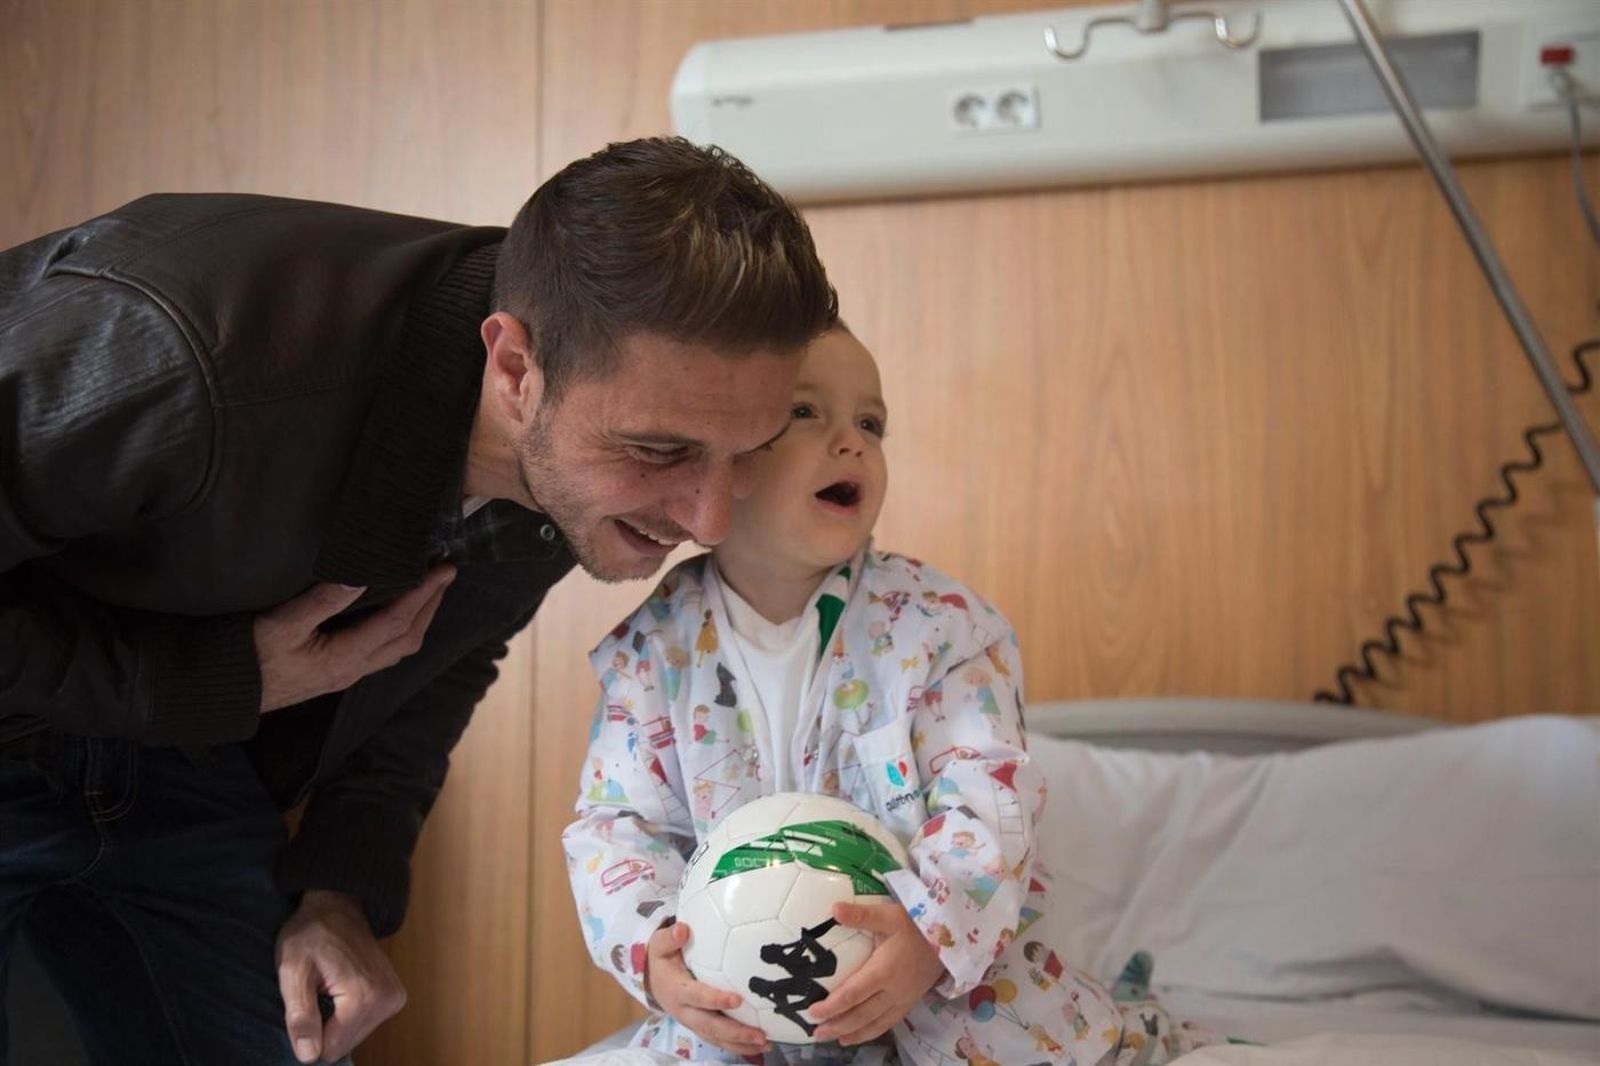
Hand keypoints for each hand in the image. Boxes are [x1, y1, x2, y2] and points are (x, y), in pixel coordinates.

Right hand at [255, 565, 455, 711]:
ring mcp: (347, 675)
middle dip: (431, 606)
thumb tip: (359, 575)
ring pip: (398, 649)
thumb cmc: (248, 659)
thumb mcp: (281, 625)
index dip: (423, 593)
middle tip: (445, 576)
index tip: (443, 570)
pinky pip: (383, 653)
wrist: (225, 694)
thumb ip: (321, 601)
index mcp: (345, 657)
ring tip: (429, 593)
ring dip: (419, 620)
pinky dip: (400, 631)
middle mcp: (354, 669)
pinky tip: (396, 618)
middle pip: (408, 638)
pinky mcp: (338, 674)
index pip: (398, 621)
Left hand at [275, 890, 406, 1063]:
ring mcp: (395, 998)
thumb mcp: (292, 971)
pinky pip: (363, 1025)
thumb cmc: (310, 935)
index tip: (306, 1000)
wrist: (337, 906)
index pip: (329, 1049)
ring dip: (335, 1020)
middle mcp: (387, 1000)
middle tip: (317, 992)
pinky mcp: (395, 997)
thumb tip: (308, 1056)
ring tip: (329, 988)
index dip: (309, 1031)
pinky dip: (348, 1013)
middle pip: (344, 1045)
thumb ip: (300, 1016)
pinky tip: (341, 988)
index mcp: (363, 997)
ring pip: (353, 1037)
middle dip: (324, 1026)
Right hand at [645, 920, 769, 1057]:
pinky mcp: (700, 1027)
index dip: (715, 1000)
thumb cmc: (661, 959)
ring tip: (765, 1044)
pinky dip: (738, 1046)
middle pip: (710, 1026)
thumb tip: (682, 929)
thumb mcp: (659, 945)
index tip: (737, 999)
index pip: (697, 996)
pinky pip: (719, 1040)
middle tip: (760, 1035)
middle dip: (735, 1032)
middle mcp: (685, 1011)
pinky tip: (759, 1046)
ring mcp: (693, 1022)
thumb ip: (669, 937)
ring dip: (740, 1044)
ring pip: (716, 1038)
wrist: (651, 980)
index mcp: (677, 990)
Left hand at [810, 900, 944, 1045]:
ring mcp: (902, 1000)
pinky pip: (888, 1023)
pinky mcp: (910, 1002)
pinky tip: (858, 1035)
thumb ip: (861, 915)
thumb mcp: (889, 915)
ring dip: (852, 1033)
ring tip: (833, 1040)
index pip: (852, 994)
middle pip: (860, 1015)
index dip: (831, 1006)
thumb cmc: (917, 925)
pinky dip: (871, 1032)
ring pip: (874, 1023)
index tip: (812, 1012)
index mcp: (883, 971)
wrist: (952, 937)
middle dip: (836, 1025)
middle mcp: (892, 991)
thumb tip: (833, 909)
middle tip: (815, 1033)